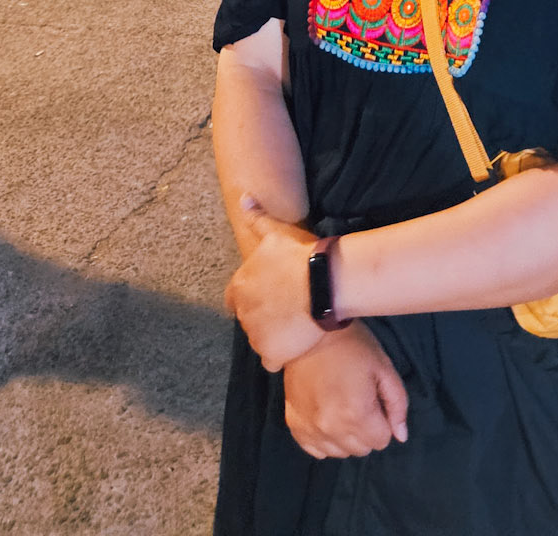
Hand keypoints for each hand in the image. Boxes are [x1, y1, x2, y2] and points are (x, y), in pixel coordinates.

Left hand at [224, 202, 322, 371]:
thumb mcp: (276, 232)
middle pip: (248, 319)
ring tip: (295, 323)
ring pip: (260, 339)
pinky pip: (272, 360)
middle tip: (287, 306)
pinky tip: (298, 341)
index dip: (251, 295)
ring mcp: (255, 336)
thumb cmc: (300, 256)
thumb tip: (243, 197)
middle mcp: (242, 313)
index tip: (269, 292)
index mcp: (239, 286)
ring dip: (273, 334)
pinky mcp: (271, 355)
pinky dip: (282, 354)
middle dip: (263, 315)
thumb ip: (257, 218)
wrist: (323, 283)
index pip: (234, 297)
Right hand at [281, 321, 408, 458]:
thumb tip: (401, 436)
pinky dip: (324, 438)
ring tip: (342, 405)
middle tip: (360, 400)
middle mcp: (331, 428)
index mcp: (356, 414)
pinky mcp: (294, 425)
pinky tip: (326, 415)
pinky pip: (315, 450)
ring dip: (346, 436)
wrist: (311, 331)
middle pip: (361, 450)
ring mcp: (310, 429)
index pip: (381, 441)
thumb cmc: (353, 346)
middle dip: (367, 430)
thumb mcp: (384, 368)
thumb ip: (397, 404)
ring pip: (339, 452)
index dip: (383, 420)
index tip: (375, 400)